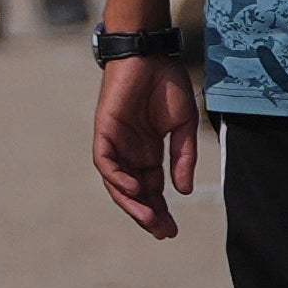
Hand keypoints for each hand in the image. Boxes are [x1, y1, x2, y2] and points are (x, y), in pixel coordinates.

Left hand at [87, 49, 200, 239]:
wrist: (150, 55)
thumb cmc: (167, 85)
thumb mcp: (183, 126)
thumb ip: (183, 157)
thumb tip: (183, 191)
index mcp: (149, 151)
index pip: (152, 189)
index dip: (161, 210)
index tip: (172, 230)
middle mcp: (130, 151)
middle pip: (134, 191)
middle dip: (146, 213)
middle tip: (162, 232)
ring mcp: (115, 141)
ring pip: (117, 181)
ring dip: (131, 202)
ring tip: (148, 219)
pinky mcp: (103, 129)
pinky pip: (105, 160)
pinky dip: (117, 177)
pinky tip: (134, 188)